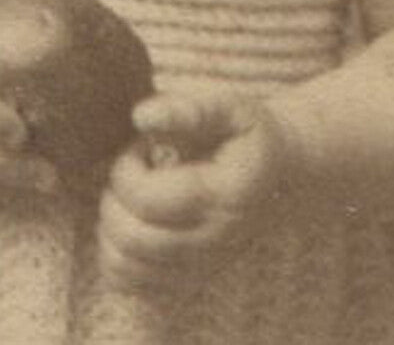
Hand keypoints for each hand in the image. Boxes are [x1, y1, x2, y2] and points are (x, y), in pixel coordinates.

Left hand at [98, 91, 291, 291]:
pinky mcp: (189, 281)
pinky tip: (132, 224)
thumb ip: (188, 110)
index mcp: (222, 198)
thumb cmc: (250, 137)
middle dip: (114, 198)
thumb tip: (140, 116)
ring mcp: (201, 268)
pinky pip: (133, 286)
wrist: (283, 177)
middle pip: (132, 238)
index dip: (126, 169)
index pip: (146, 200)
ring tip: (131, 198)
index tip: (140, 147)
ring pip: (126, 268)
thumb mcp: (232, 108)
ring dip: (110, 228)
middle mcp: (212, 242)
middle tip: (132, 171)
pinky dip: (116, 258)